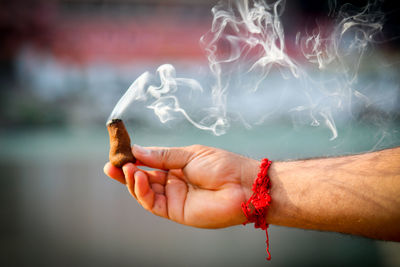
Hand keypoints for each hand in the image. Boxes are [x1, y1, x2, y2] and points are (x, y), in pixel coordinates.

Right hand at [104, 145, 259, 227]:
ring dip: (133, 181)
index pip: (149, 164)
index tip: (119, 152)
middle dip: (126, 172)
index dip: (134, 159)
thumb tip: (137, 150)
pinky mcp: (176, 212)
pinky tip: (139, 178)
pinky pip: (154, 203)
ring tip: (127, 168)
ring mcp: (174, 198)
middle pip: (143, 179)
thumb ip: (162, 156)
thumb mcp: (189, 154)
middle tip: (110, 164)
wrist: (243, 185)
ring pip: (145, 192)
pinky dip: (143, 192)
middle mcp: (173, 183)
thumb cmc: (222, 166)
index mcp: (177, 167)